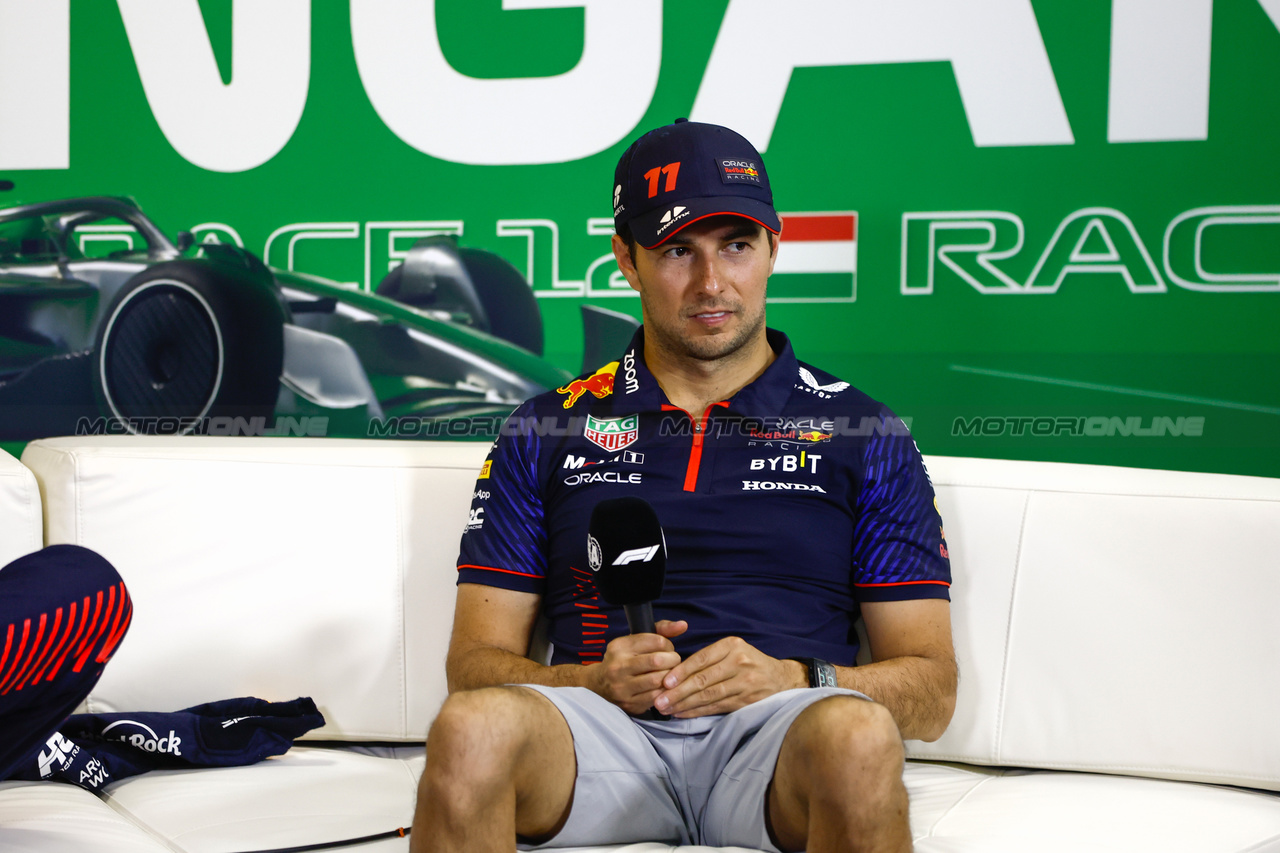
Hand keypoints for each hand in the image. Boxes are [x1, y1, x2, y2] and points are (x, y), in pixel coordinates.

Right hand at [584, 620, 686, 714]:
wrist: (599, 685)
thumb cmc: (624, 659)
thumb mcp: (635, 641)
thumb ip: (661, 630)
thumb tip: (683, 625)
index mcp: (620, 646)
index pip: (656, 641)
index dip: (668, 645)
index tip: (668, 649)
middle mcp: (618, 666)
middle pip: (658, 661)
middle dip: (673, 660)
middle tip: (674, 662)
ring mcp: (622, 687)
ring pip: (658, 680)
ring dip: (670, 677)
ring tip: (670, 674)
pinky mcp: (629, 703)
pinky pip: (655, 697)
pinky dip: (664, 691)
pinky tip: (663, 687)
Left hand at [653, 637, 804, 717]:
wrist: (780, 679)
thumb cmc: (748, 663)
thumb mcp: (732, 650)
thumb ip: (709, 658)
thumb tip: (675, 673)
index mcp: (732, 646)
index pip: (701, 659)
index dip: (681, 672)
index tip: (665, 682)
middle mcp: (739, 662)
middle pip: (703, 680)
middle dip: (678, 692)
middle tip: (660, 701)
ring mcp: (744, 682)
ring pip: (709, 696)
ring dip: (685, 704)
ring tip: (667, 709)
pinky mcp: (746, 700)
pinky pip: (717, 707)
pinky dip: (698, 712)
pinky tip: (684, 714)